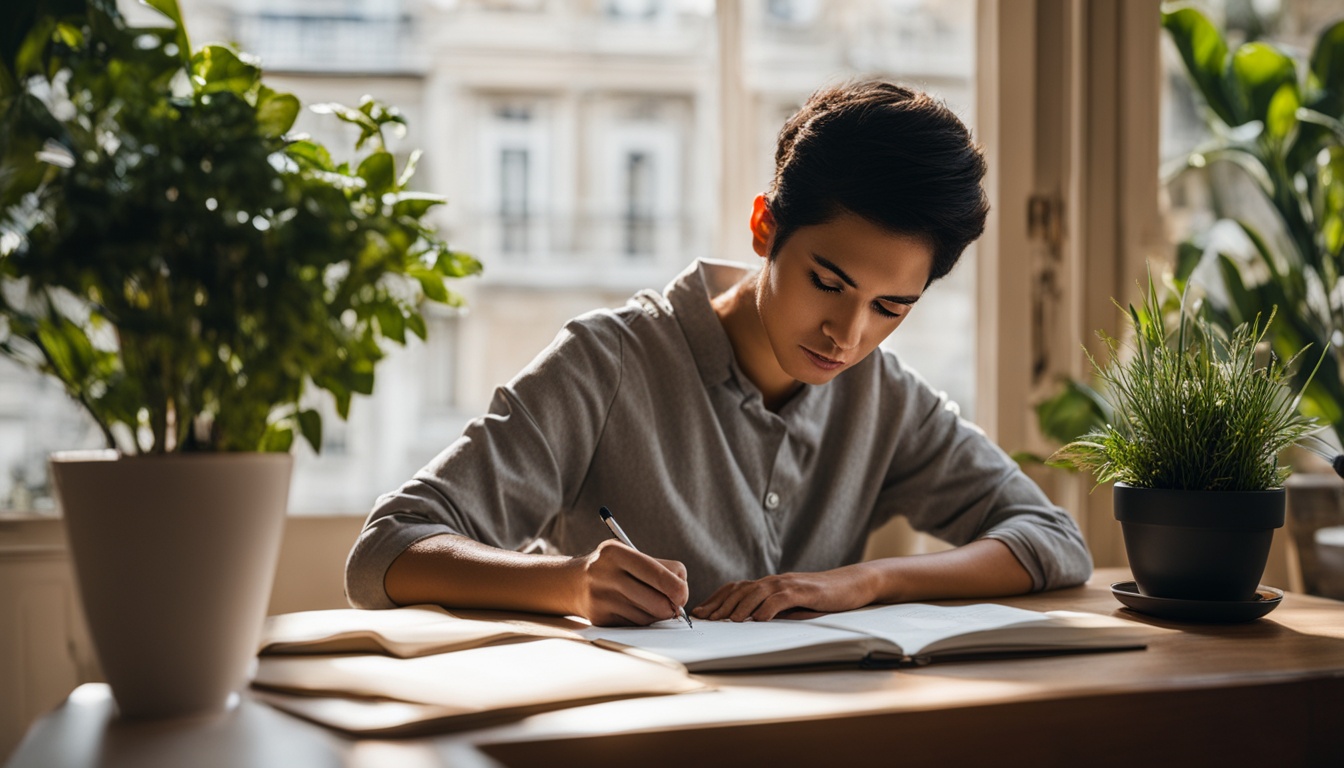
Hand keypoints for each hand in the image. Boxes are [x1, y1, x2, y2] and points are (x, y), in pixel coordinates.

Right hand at [569, 539, 688, 626]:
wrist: (574, 582)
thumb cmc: (613, 567)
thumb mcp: (631, 555)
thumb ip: (660, 569)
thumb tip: (682, 595)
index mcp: (615, 552)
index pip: (656, 573)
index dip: (676, 588)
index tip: (683, 595)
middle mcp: (605, 574)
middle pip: (656, 600)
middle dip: (672, 606)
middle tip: (674, 605)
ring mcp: (601, 598)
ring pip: (648, 616)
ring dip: (657, 613)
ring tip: (649, 602)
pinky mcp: (600, 618)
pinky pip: (636, 624)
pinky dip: (643, 620)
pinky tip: (634, 608)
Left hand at [691, 564, 876, 621]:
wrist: (851, 584)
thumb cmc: (822, 597)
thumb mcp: (793, 605)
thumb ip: (773, 610)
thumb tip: (750, 623)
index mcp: (770, 585)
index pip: (736, 588)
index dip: (717, 600)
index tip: (701, 613)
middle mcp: (775, 581)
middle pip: (741, 590)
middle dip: (721, 605)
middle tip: (706, 619)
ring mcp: (789, 584)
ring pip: (758, 592)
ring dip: (741, 607)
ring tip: (728, 621)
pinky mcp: (804, 591)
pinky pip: (782, 598)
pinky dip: (769, 608)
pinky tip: (759, 619)